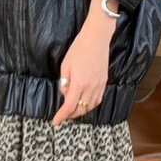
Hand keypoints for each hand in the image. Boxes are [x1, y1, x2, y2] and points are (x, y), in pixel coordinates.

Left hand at [53, 0, 117, 126]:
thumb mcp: (65, 65)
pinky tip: (86, 102)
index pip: (69, 106)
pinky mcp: (104, 81)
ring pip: (91, 106)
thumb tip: (66, 93)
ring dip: (82, 110)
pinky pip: (98, 99)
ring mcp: (99, 85)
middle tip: (63, 115)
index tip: (56, 121)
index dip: (62, 116)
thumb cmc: (79, 48)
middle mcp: (91, 87)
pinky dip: (91, 104)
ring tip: (74, 109)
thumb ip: (65, 82)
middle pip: (81, 109)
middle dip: (71, 114)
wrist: (96, 38)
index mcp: (79, 83)